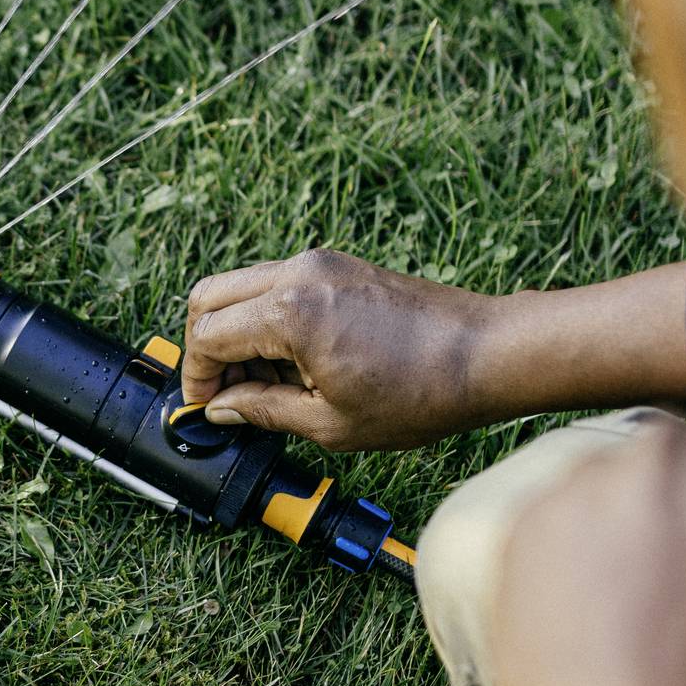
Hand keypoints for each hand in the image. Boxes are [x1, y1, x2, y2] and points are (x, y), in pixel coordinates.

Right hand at [181, 249, 500, 450]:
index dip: (198, 377)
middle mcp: (299, 274)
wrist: (487, 352)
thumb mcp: (331, 422)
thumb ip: (264, 410)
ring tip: (266, 382)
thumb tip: (223, 408)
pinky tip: (294, 360)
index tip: (205, 406)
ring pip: (242, 285)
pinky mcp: (338, 265)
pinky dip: (267, 316)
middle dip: (206, 347)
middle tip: (225, 391)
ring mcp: (320, 263)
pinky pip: (278, 283)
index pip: (210, 337)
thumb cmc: (422, 391)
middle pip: (210, 297)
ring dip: (237, 330)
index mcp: (291, 313)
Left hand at [489, 412, 685, 685]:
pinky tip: (585, 636)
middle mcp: (668, 448)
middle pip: (674, 463)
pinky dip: (564, 572)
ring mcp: (585, 485)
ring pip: (607, 494)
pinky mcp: (521, 529)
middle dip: (679, 513)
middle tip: (684, 600)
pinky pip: (552, 534)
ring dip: (619, 538)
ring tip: (631, 629)